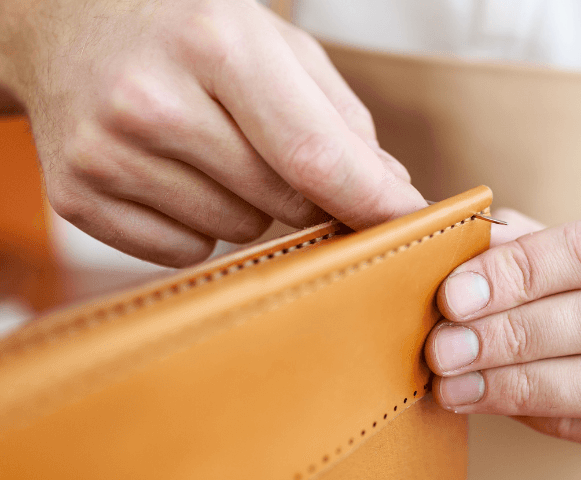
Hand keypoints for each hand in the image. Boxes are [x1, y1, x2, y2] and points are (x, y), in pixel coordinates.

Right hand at [0, 0, 423, 266]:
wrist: (63, 22)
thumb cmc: (186, 28)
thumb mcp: (272, 41)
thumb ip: (339, 116)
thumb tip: (390, 192)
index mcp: (216, 43)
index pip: (313, 153)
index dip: (372, 199)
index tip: (413, 222)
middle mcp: (153, 100)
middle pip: (283, 201)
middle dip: (308, 192)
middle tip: (280, 150)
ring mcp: (107, 152)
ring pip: (239, 231)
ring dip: (249, 205)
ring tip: (211, 147)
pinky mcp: (78, 196)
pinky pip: (185, 252)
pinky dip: (198, 224)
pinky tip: (173, 172)